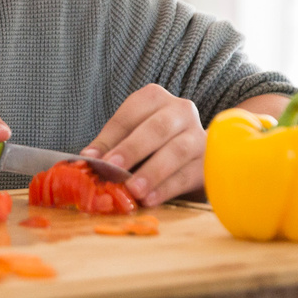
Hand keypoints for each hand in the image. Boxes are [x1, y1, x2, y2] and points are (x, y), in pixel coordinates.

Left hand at [82, 84, 205, 206]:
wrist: (190, 157)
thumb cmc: (151, 143)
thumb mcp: (128, 136)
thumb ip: (110, 145)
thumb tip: (87, 158)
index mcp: (155, 98)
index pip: (131, 114)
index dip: (112, 137)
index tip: (95, 158)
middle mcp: (180, 110)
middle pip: (157, 128)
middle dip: (133, 149)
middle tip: (114, 170)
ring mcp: (199, 135)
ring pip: (177, 151)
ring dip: (152, 172)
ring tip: (133, 190)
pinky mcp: (210, 162)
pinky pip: (188, 174)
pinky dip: (167, 188)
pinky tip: (150, 199)